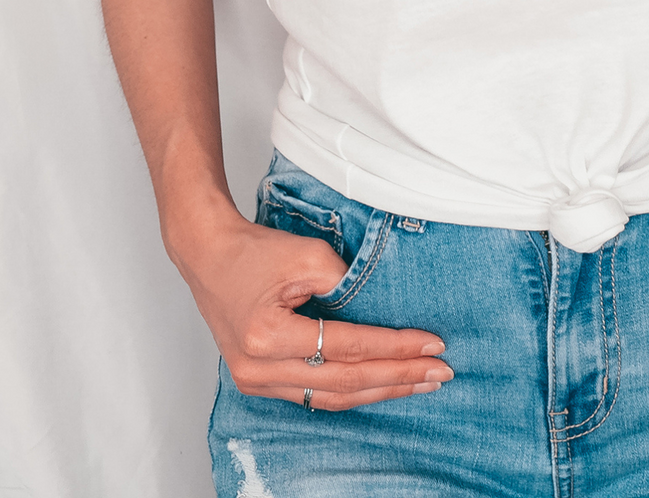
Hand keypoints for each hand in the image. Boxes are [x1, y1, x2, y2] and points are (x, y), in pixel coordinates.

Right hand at [170, 206, 452, 409]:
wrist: (208, 255)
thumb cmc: (255, 250)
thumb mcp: (308, 255)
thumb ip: (347, 284)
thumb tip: (386, 314)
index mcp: (268, 338)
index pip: (348, 349)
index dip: (395, 348)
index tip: (434, 344)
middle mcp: (259, 370)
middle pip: (344, 383)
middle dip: (398, 377)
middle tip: (440, 373)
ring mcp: (256, 381)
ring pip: (331, 397)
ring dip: (380, 391)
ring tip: (420, 383)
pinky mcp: (259, 381)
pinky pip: (314, 395)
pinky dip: (352, 391)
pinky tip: (382, 385)